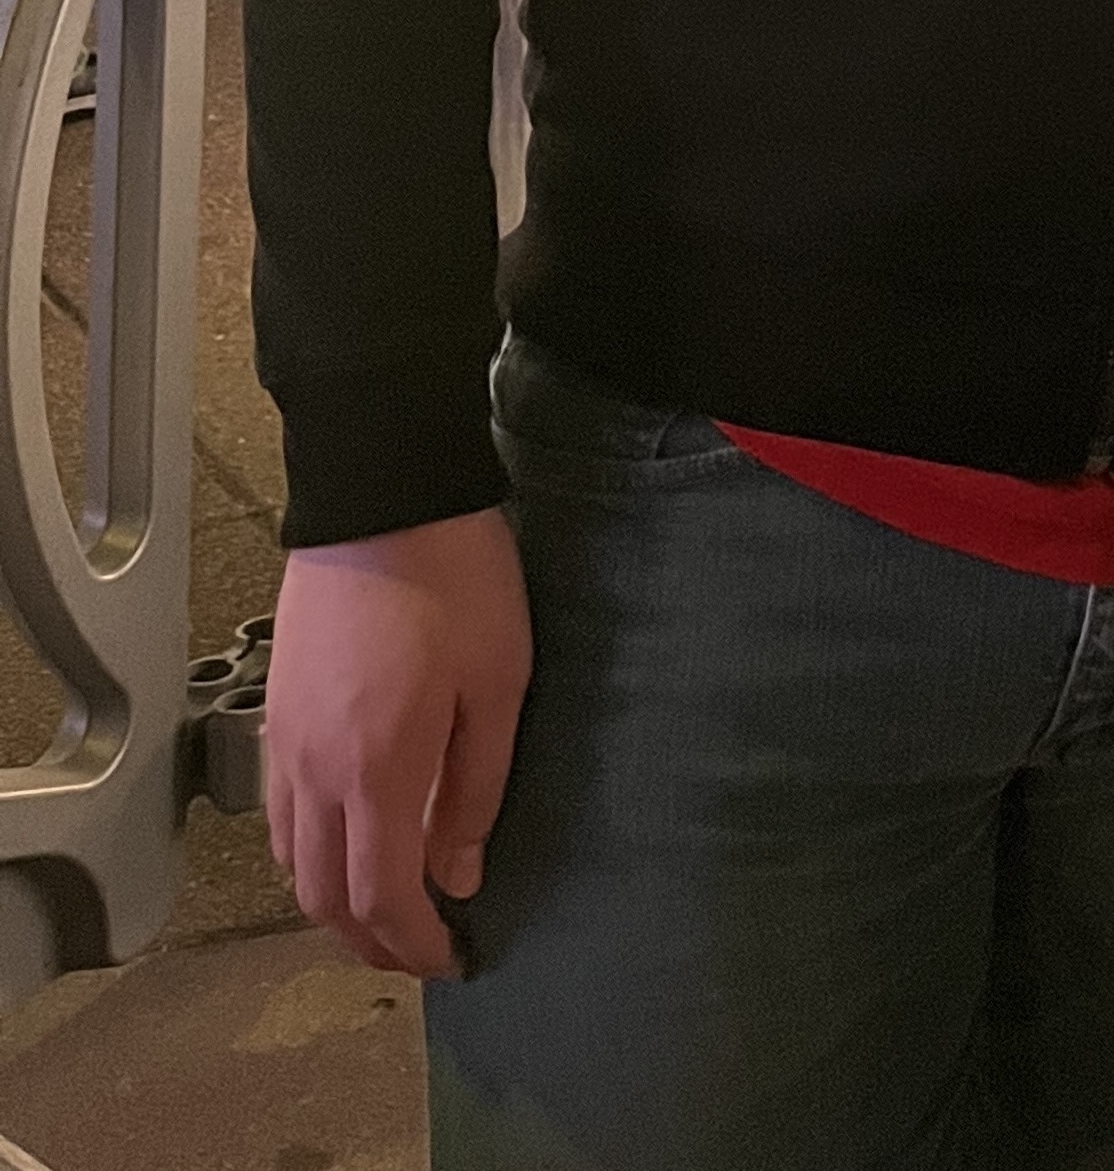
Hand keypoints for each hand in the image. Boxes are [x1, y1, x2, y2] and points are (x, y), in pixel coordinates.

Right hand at [265, 507, 532, 976]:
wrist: (381, 494)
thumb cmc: (455, 580)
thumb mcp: (497, 683)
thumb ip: (475, 788)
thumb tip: (457, 874)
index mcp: (373, 771)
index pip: (381, 897)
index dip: (415, 944)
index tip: (453, 959)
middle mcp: (313, 770)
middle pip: (323, 896)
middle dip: (369, 941)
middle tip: (420, 952)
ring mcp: (285, 740)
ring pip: (291, 861)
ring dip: (332, 903)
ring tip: (385, 911)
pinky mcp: (277, 710)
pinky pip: (280, 814)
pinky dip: (307, 854)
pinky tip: (345, 844)